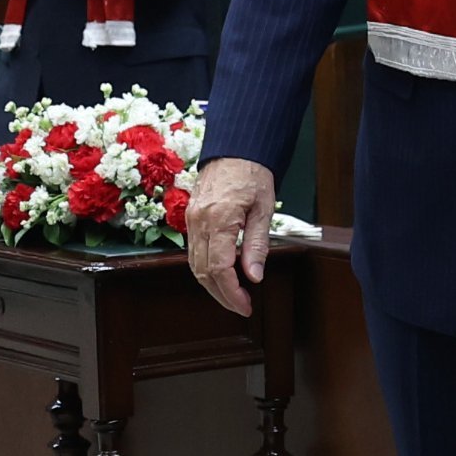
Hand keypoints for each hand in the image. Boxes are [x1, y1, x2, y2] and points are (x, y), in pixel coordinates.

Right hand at [185, 156, 277, 314]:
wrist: (234, 148)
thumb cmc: (252, 174)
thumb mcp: (264, 209)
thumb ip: (257, 245)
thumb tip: (254, 276)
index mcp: (219, 219)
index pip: (219, 268)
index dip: (231, 293)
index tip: (245, 305)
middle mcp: (199, 222)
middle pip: (203, 272)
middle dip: (221, 295)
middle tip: (241, 307)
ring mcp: (191, 220)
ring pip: (194, 265)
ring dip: (212, 285)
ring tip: (233, 296)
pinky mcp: (191, 218)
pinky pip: (193, 252)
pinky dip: (206, 268)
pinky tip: (222, 274)